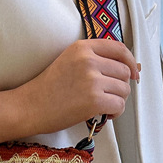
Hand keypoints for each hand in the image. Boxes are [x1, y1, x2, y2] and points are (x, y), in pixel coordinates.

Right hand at [14, 39, 138, 135]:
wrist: (29, 107)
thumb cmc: (47, 89)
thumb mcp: (69, 61)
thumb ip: (94, 60)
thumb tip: (129, 69)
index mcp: (82, 48)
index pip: (119, 49)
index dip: (130, 62)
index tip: (133, 72)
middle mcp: (89, 60)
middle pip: (124, 71)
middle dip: (121, 86)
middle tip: (109, 95)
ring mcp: (91, 80)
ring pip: (124, 89)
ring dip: (118, 100)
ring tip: (104, 106)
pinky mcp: (93, 100)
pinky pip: (119, 105)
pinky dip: (116, 112)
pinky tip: (105, 114)